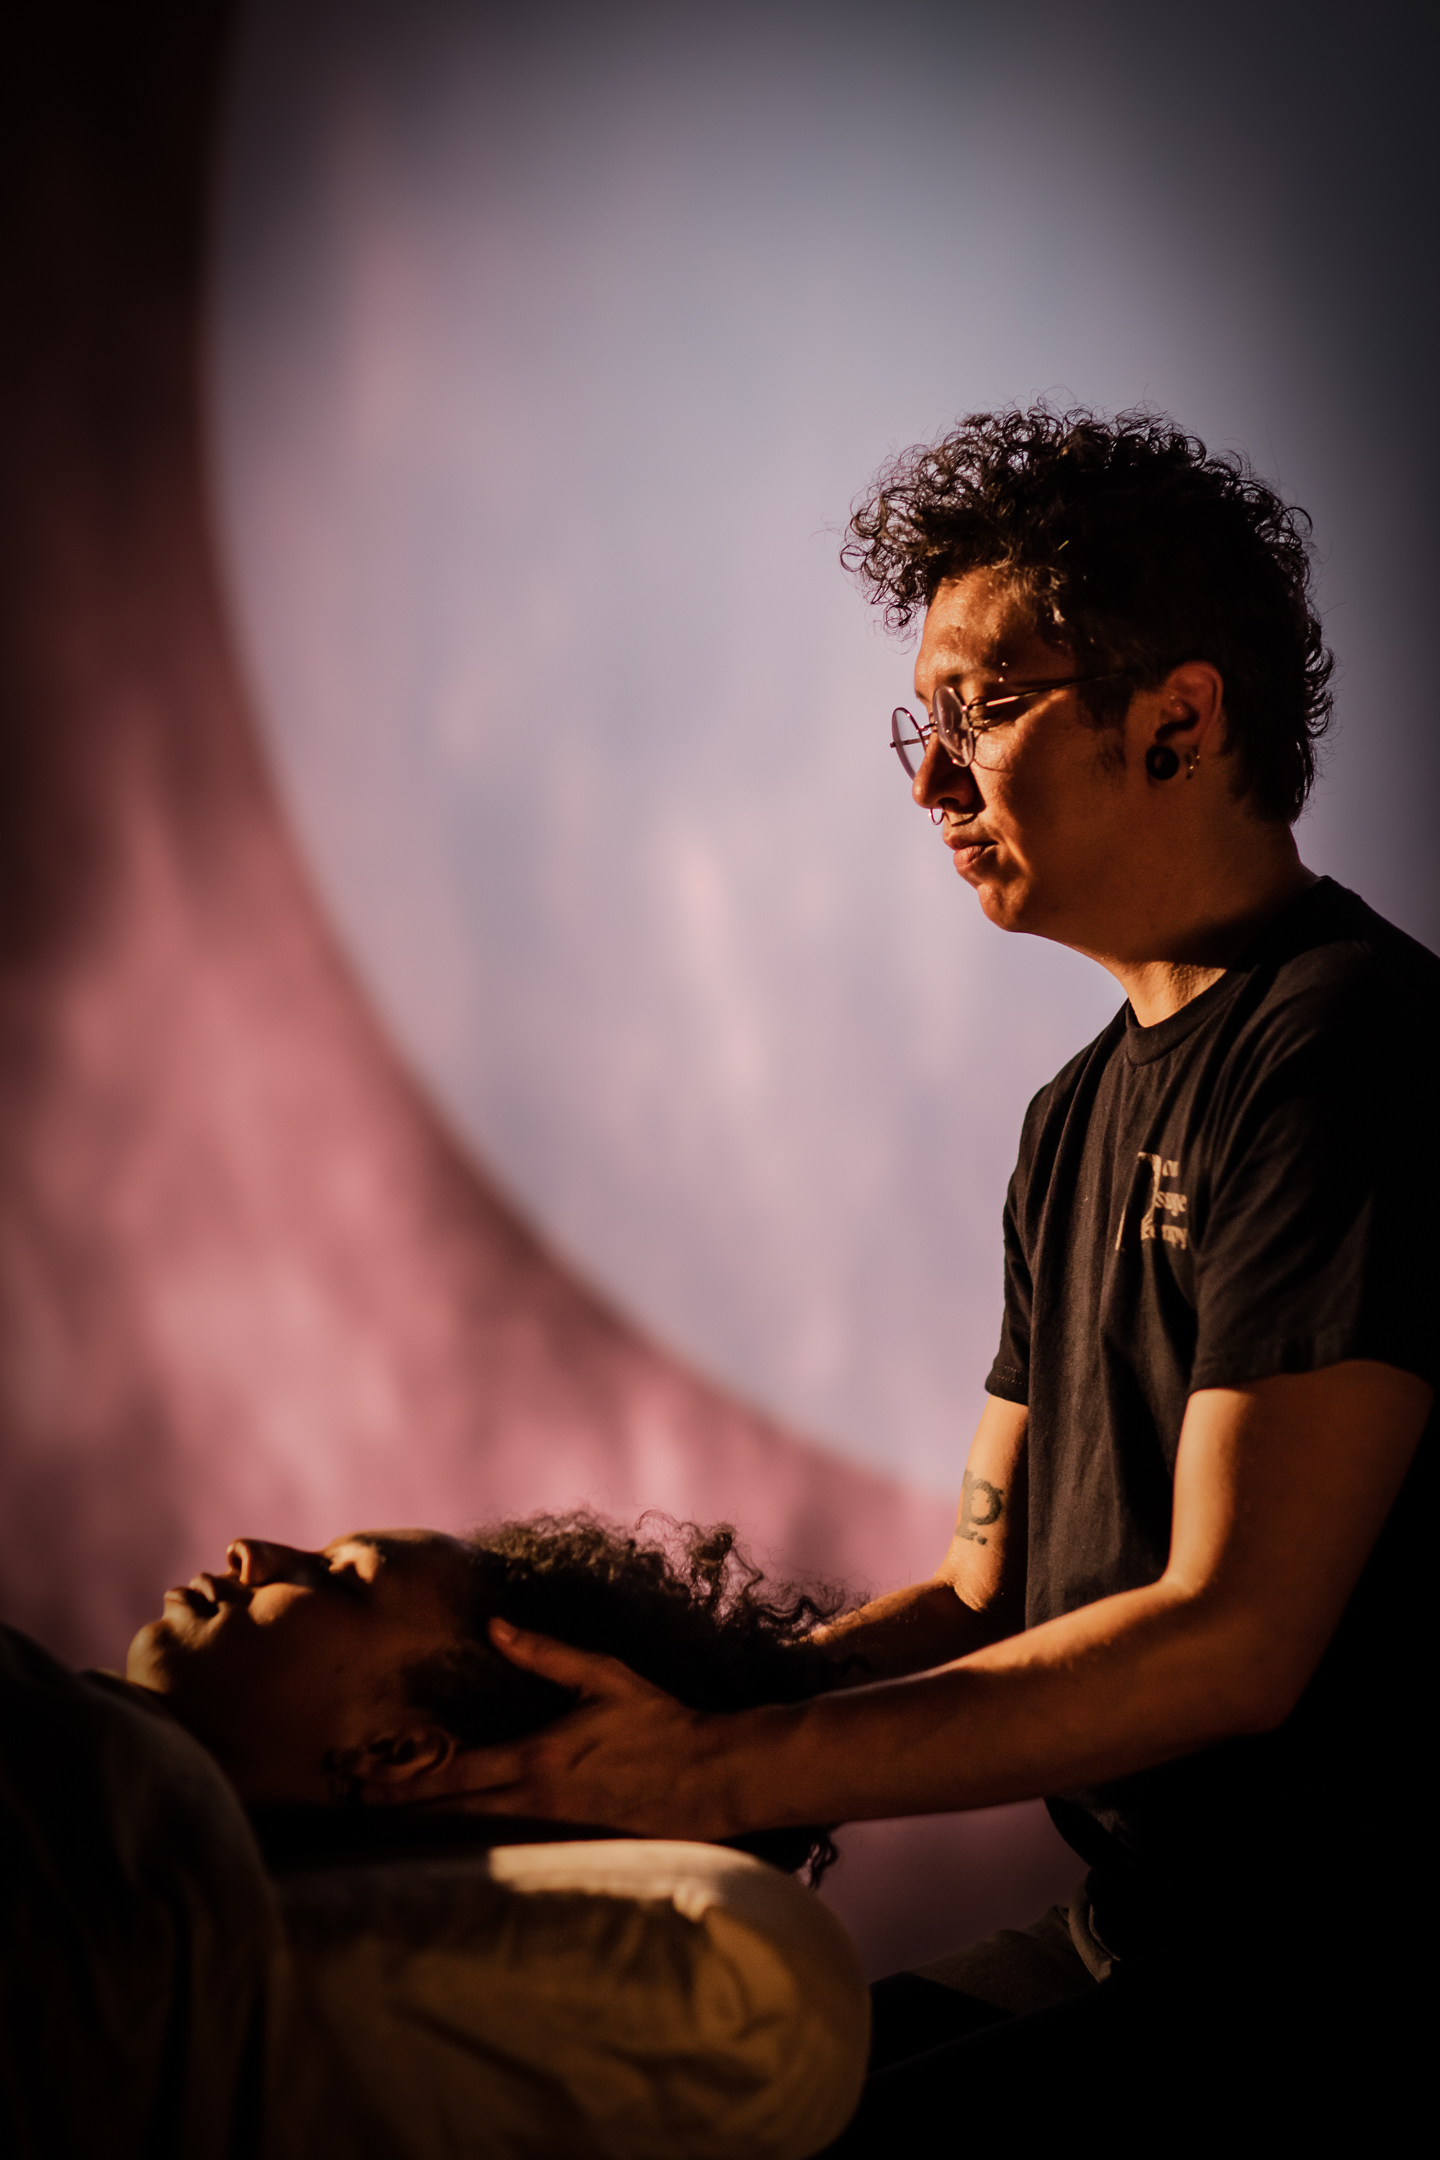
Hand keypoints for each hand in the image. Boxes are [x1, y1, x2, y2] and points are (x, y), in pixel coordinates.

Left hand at [360, 1619, 744, 1837]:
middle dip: (402, 1816)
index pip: (456, 1773)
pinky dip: (475, 1854)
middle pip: (453, 1816)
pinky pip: (511, 1854)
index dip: (407, 1781)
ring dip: (430, 1838)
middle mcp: (537, 1799)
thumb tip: (495, 1625)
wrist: (709, 1776)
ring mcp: (553, 1831)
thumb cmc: (658, 1720)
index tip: (367, 1784)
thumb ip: (545, 1653)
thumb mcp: (603, 1674)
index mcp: (537, 1755)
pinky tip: (451, 1855)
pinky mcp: (571, 1848)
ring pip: (477, 1841)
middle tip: (357, 1816)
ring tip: (386, 1839)